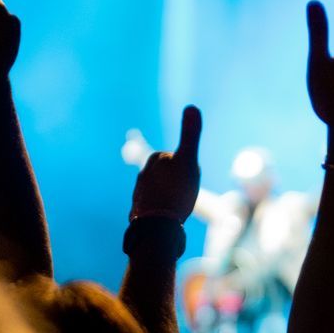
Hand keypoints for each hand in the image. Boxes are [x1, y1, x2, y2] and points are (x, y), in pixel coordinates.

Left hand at [133, 105, 203, 221]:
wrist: (157, 226)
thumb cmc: (175, 192)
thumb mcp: (188, 161)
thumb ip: (190, 135)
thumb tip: (192, 106)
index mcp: (155, 158)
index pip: (180, 160)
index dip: (190, 171)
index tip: (188, 181)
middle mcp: (144, 173)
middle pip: (173, 176)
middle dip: (181, 184)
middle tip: (184, 195)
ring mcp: (141, 191)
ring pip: (165, 190)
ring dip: (172, 198)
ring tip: (176, 208)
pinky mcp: (140, 209)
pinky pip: (157, 205)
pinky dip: (164, 209)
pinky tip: (168, 218)